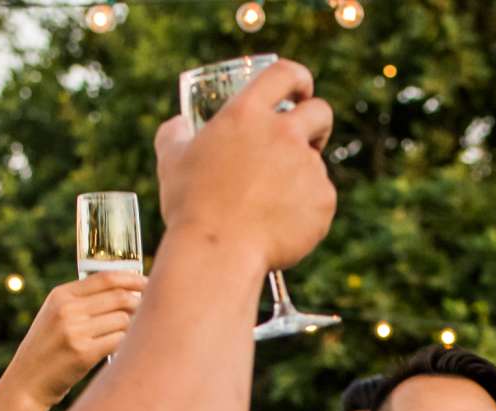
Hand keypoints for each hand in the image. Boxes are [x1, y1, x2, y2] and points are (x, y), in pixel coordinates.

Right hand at [3, 275, 145, 408]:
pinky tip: (128, 349)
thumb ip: (81, 302)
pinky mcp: (83, 354)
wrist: (27, 383)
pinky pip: (119, 341)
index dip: (132, 279)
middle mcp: (67, 310)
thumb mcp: (55, 316)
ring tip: (137, 334)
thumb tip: (126, 293)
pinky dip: (128, 344)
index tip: (148, 283)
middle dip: (140, 303)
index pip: (105, 278)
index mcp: (61, 295)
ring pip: (123, 320)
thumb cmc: (48, 350)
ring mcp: (75, 331)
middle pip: (119, 298)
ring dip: (135, 326)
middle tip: (150, 311)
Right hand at [155, 59, 335, 273]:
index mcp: (246, 113)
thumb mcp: (171, 162)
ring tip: (271, 205)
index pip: (285, 74)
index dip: (298, 79)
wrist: (218, 252)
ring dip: (301, 177)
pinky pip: (321, 200)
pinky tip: (281, 227)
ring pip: (315, 164)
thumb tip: (178, 124)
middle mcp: (283, 133)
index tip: (301, 90)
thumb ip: (174, 134)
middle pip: (320, 112)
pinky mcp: (323, 199)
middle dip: (317, 124)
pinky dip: (307, 211)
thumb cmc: (191, 207)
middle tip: (305, 142)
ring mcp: (307, 166)